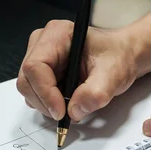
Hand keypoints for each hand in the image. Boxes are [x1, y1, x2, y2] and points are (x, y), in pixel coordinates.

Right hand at [17, 21, 138, 120]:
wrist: (123, 57)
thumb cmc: (117, 56)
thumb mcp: (113, 74)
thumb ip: (95, 93)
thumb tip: (74, 110)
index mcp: (57, 34)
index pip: (35, 66)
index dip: (45, 93)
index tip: (61, 112)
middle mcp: (43, 43)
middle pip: (27, 80)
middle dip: (45, 102)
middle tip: (66, 115)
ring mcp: (41, 58)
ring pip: (29, 89)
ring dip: (47, 105)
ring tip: (72, 105)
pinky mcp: (43, 73)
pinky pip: (36, 94)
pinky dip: (49, 105)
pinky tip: (68, 101)